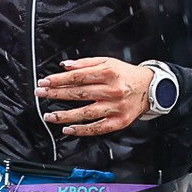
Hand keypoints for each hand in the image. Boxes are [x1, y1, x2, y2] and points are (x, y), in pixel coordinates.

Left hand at [35, 57, 156, 137]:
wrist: (150, 88)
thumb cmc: (126, 74)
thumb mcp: (108, 62)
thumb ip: (85, 63)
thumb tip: (64, 66)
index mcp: (109, 73)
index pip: (79, 77)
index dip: (59, 80)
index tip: (45, 82)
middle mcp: (112, 90)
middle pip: (79, 94)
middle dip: (56, 94)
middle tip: (41, 94)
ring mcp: (116, 108)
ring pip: (86, 113)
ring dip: (64, 115)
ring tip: (49, 115)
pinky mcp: (119, 121)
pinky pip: (97, 128)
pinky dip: (81, 130)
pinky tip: (67, 129)